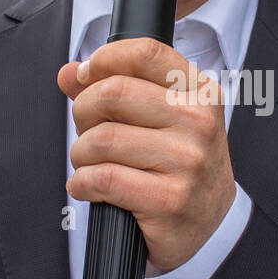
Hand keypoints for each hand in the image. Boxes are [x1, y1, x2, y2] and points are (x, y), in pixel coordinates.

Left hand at [57, 39, 236, 271]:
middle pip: (113, 93)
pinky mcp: (170, 201)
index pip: (145, 53)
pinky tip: (88, 187)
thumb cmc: (178, 166)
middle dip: (83, 112)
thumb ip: (115, 88)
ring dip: (80, 154)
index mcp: (201, 94)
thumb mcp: (161, 119)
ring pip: (102, 139)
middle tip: (87, 131)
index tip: (86, 77)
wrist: (208, 225)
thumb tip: (69, 73)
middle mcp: (199, 123)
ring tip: (89, 164)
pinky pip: (103, 178)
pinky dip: (81, 183)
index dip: (103, 60)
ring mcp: (188, 162)